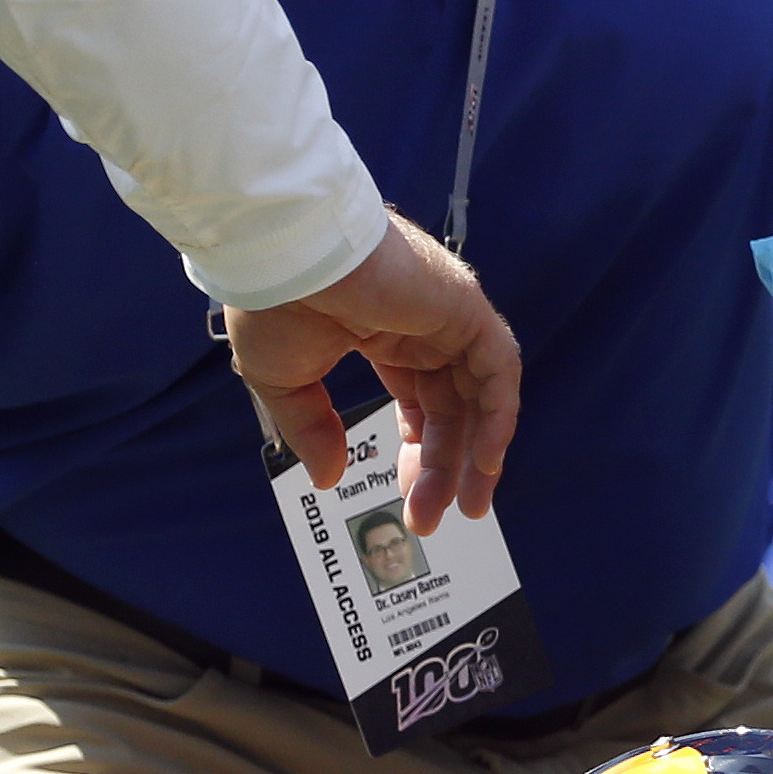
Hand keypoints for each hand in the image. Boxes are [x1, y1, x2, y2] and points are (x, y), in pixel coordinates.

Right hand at [222, 212, 518, 532]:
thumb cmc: (273, 303)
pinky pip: (498, 369)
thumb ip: (312, 429)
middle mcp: (422, 326)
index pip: (419, 401)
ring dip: (475, 454)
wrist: (283, 254)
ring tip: (465, 507)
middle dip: (441, 467)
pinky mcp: (464, 306)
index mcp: (382, 333)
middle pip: (450, 408)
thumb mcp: (285, 381)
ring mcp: (446, 315)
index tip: (405, 501)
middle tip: (429, 519)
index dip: (415, 453)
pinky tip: (484, 462)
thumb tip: (328, 478)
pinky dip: (498, 415)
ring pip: (478, 396)